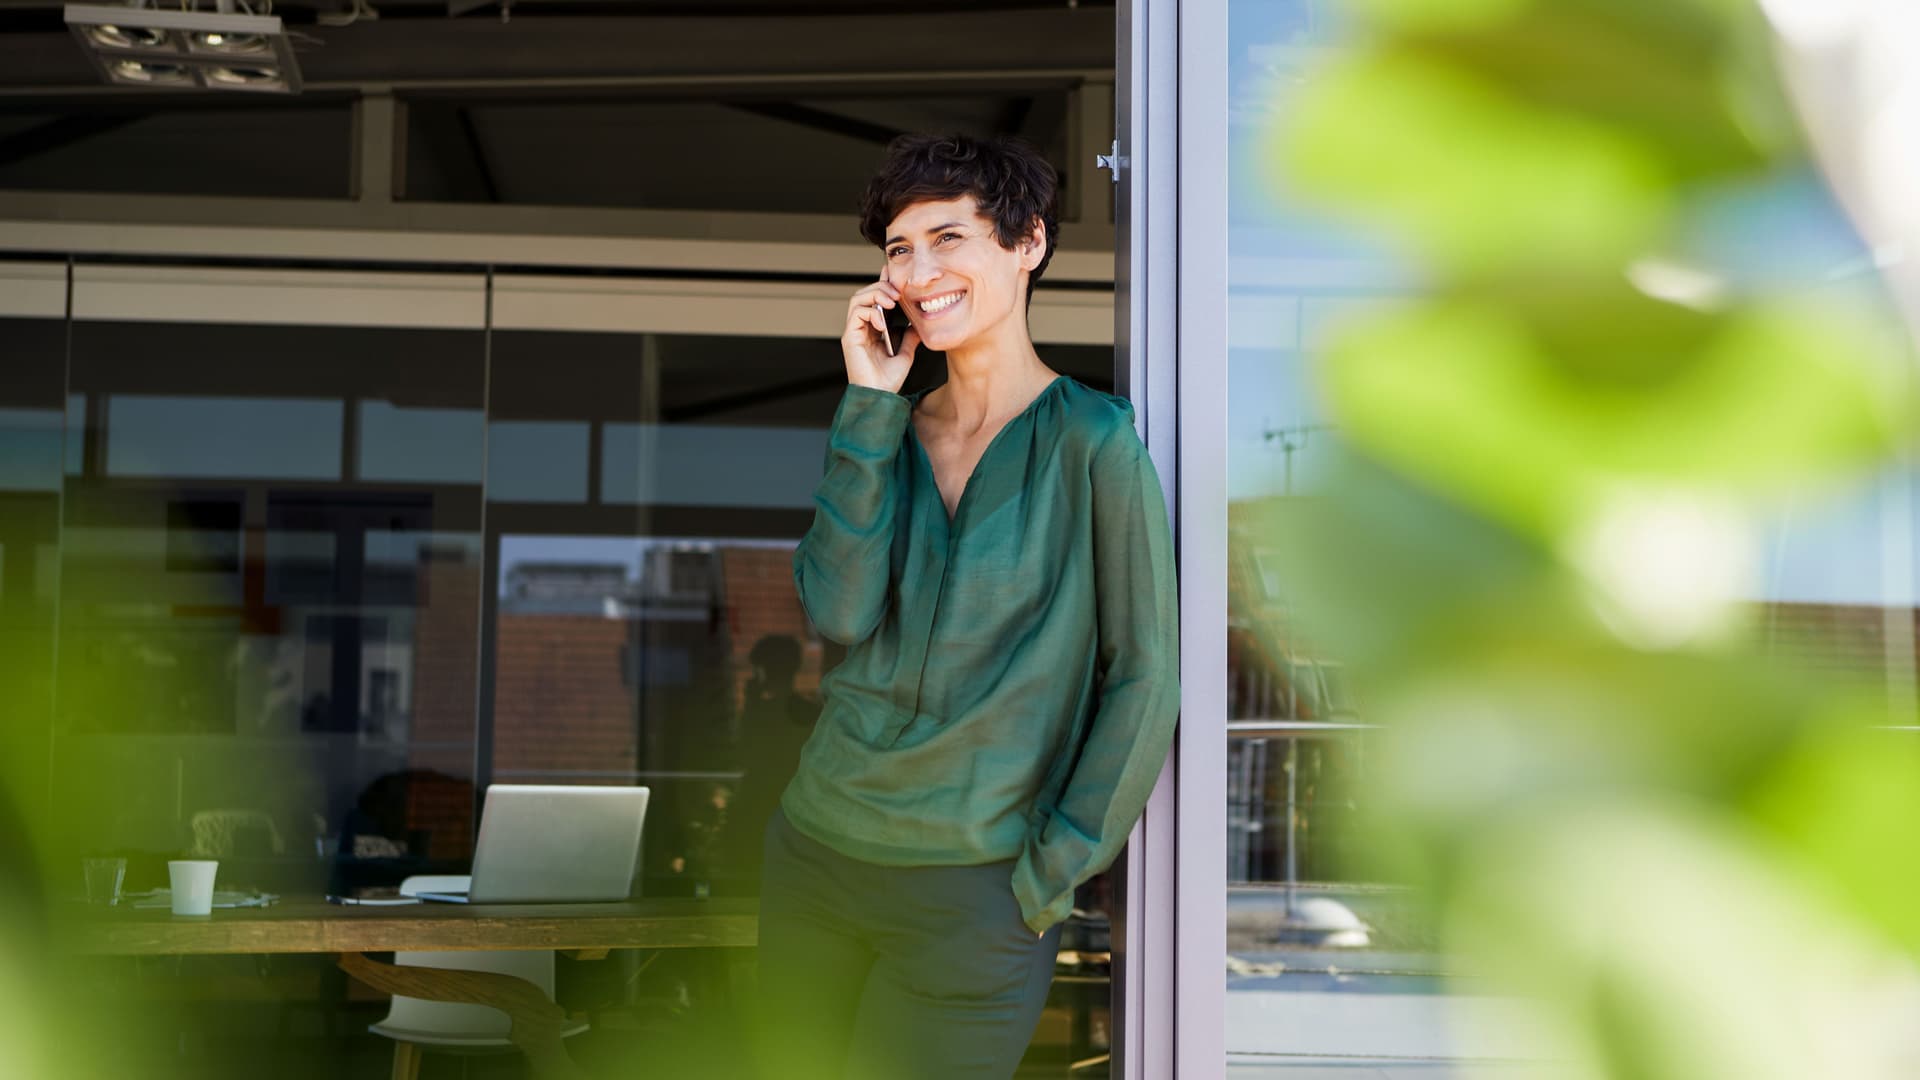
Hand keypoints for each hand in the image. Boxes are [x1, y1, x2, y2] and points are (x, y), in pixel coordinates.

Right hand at [841, 270, 919, 393]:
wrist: (880, 396)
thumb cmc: (889, 380)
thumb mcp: (906, 353)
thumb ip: (910, 336)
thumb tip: (920, 322)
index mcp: (872, 329)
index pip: (875, 298)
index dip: (884, 284)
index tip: (897, 276)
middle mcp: (861, 327)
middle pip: (865, 293)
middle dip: (882, 287)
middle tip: (898, 294)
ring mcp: (854, 331)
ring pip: (858, 298)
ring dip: (876, 295)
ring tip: (891, 302)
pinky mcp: (849, 337)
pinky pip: (856, 313)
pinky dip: (871, 311)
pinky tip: (883, 321)